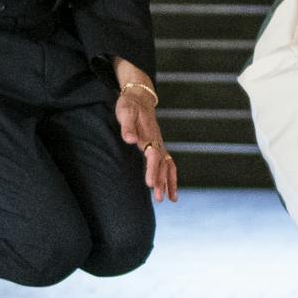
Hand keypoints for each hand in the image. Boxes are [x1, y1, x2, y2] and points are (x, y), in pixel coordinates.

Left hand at [114, 64, 179, 203]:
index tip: (149, 184)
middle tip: (159, 198)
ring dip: (169, 182)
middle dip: (161, 181)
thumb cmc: (130, 105)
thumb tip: (129, 140)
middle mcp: (157, 141)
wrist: (140, 97)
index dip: (152, 170)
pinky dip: (171, 177)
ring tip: (170, 200)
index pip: (153, 155)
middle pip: (163, 164)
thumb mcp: (125, 112)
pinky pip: (168, 164)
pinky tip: (171, 191)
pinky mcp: (158, 147)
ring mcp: (160, 144)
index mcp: (149, 135)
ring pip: (168, 165)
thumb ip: (127, 126)